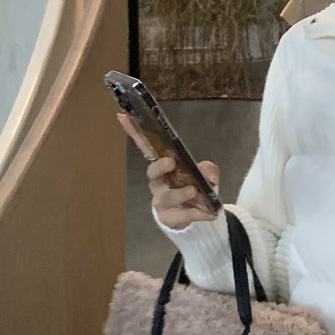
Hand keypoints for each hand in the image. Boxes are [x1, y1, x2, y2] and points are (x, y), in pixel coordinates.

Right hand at [117, 115, 218, 229]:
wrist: (196, 214)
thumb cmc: (193, 187)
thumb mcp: (204, 174)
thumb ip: (207, 170)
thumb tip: (209, 174)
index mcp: (162, 166)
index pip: (146, 147)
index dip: (133, 132)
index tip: (124, 116)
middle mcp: (158, 183)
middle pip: (152, 173)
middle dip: (160, 167)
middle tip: (172, 162)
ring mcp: (162, 201)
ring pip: (167, 197)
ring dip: (181, 193)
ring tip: (195, 191)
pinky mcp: (170, 218)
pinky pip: (182, 216)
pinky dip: (198, 214)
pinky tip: (211, 213)